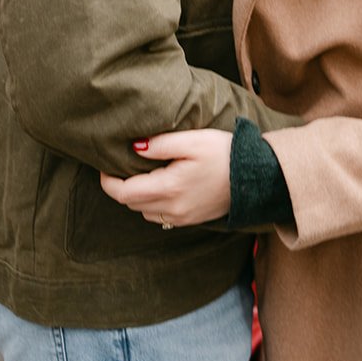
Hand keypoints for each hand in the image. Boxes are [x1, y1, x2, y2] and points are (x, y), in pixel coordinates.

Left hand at [100, 130, 232, 226]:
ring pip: (144, 211)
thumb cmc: (225, 154)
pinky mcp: (191, 220)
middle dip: (120, 186)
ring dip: (136, 195)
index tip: (104, 165)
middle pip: (131, 203)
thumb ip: (160, 144)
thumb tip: (134, 148)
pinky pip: (160, 216)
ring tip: (141, 173)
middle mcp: (172, 209)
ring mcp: (182, 218)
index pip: (123, 193)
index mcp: (168, 189)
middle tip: (121, 164)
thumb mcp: (192, 140)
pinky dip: (152, 202)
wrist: (257, 178)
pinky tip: (160, 185)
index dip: (108, 181)